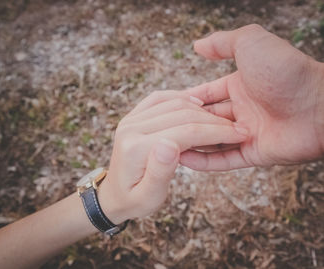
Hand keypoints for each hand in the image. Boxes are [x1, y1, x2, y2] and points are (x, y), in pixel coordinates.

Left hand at [97, 91, 247, 223]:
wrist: (114, 193)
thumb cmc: (134, 200)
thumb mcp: (149, 197)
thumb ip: (160, 172)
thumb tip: (171, 144)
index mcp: (135, 148)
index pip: (185, 132)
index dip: (216, 131)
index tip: (240, 133)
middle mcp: (131, 127)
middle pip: (181, 114)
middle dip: (213, 119)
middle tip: (236, 127)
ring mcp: (130, 119)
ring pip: (172, 102)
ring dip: (200, 108)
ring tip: (220, 119)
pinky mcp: (133, 116)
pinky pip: (158, 98)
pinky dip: (179, 97)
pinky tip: (195, 103)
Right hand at [180, 24, 323, 170]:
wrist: (318, 104)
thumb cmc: (286, 71)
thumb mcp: (250, 43)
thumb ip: (223, 42)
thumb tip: (197, 45)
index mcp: (240, 85)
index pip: (206, 94)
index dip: (187, 99)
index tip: (166, 106)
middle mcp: (243, 109)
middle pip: (206, 118)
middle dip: (185, 122)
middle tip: (161, 128)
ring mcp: (248, 133)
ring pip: (212, 141)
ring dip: (191, 143)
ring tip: (166, 146)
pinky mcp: (255, 153)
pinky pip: (224, 160)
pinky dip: (205, 162)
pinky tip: (184, 160)